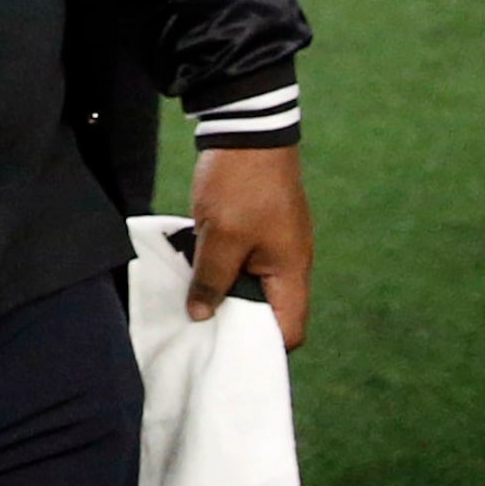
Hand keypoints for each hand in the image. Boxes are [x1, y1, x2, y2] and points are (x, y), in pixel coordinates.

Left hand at [187, 144, 312, 348]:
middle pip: (269, 312)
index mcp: (292, 272)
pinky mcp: (259, 232)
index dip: (261, 347)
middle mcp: (289, 265)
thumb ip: (211, 278)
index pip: (289, 330)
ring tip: (193, 304)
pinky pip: (243, 265)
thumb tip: (202, 316)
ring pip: (251, 287)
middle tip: (200, 331)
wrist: (246, 133)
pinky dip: (222, 271)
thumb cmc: (240, 185)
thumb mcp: (220, 236)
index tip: (225, 352)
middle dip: (236, 322)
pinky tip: (195, 273)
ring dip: (225, 293)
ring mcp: (275, 248)